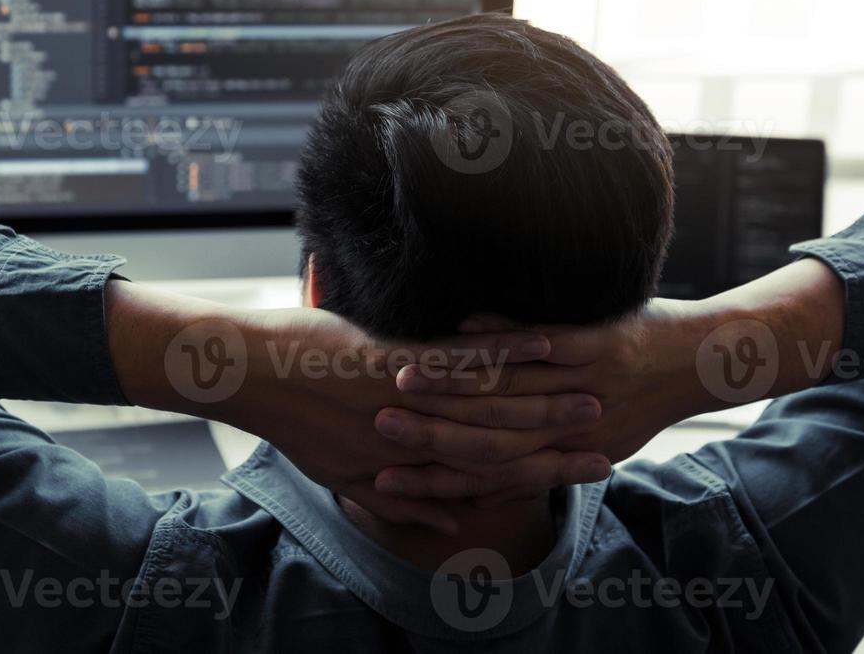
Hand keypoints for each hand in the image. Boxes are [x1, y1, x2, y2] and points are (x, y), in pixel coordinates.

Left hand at [228, 305, 613, 531]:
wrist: (255, 377)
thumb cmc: (296, 422)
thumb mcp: (344, 476)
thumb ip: (401, 500)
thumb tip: (448, 519)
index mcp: (409, 467)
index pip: (490, 479)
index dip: (542, 478)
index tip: (587, 472)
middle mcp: (417, 440)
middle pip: (504, 448)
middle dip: (560, 445)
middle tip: (608, 438)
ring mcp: (412, 400)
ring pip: (491, 406)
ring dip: (546, 402)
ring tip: (592, 396)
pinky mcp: (399, 359)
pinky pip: (460, 360)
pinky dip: (502, 352)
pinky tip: (539, 345)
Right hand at [370, 298, 713, 505]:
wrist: (705, 365)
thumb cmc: (644, 402)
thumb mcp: (597, 442)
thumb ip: (542, 464)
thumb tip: (489, 491)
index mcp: (564, 455)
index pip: (485, 479)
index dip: (431, 482)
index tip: (381, 479)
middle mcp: (573, 430)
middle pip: (485, 443)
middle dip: (426, 437)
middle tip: (377, 429)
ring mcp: (589, 386)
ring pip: (508, 395)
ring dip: (449, 386)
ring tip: (400, 378)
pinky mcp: (605, 346)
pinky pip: (549, 344)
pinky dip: (502, 338)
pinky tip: (462, 326)